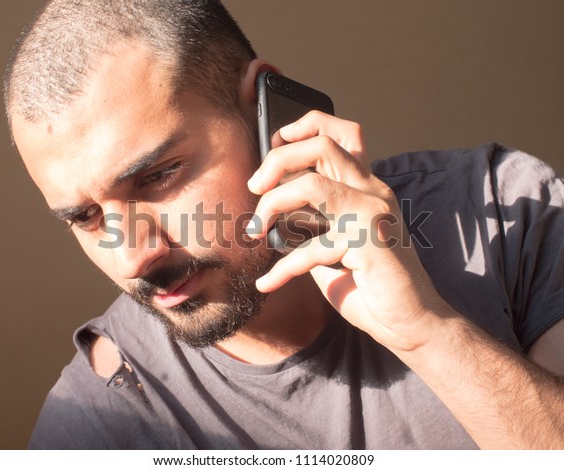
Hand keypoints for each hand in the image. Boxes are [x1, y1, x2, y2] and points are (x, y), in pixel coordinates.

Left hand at [247, 111, 452, 352]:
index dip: (306, 127)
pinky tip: (268, 284)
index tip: (275, 145)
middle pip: (322, 145)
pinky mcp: (368, 241)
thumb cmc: (371, 286)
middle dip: (277, 159)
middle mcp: (372, 192)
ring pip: (310, 182)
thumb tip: (274, 213)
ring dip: (272, 203)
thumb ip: (312, 224)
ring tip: (256, 229)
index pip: (345, 133)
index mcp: (366, 188)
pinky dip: (282, 268)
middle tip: (255, 187)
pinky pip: (310, 247)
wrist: (411, 322)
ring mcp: (372, 213)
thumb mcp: (334, 246)